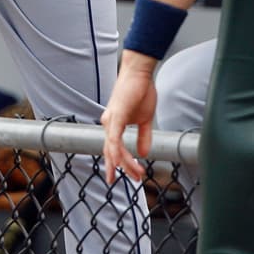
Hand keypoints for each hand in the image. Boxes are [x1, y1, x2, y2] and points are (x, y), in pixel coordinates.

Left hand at [100, 50, 157, 184]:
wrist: (140, 73)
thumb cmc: (141, 92)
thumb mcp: (145, 119)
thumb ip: (143, 137)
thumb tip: (143, 153)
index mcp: (114, 125)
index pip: (114, 150)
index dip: (122, 164)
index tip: (133, 177)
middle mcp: (109, 124)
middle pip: (111, 152)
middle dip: (121, 168)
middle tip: (134, 180)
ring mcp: (110, 119)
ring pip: (113, 148)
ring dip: (125, 162)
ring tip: (137, 173)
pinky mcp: (115, 114)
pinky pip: (114, 136)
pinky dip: (117, 150)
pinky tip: (123, 160)